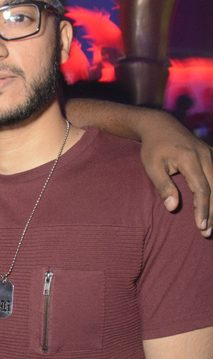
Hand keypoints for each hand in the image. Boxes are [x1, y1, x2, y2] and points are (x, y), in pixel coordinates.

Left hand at [139, 117, 212, 235]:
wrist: (161, 125)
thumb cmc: (153, 148)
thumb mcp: (152, 167)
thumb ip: (163, 186)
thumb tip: (172, 208)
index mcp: (190, 158)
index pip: (201, 188)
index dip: (202, 209)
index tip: (201, 226)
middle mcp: (205, 155)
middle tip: (207, 233)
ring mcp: (211, 154)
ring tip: (211, 225)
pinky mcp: (211, 156)